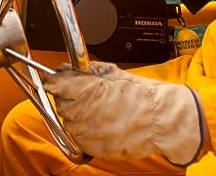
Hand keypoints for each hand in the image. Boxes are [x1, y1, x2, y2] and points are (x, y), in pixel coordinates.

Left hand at [41, 62, 205, 165]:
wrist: (161, 120)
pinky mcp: (94, 148)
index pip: (54, 85)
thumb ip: (85, 70)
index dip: (56, 82)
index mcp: (84, 91)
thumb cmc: (141, 96)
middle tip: (89, 96)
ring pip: (70, 123)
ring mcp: (87, 133)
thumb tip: (66, 68)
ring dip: (78, 116)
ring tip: (101, 111)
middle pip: (61, 104)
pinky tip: (104, 124)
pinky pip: (81, 138)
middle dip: (70, 99)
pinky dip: (87, 131)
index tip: (56, 81)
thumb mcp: (112, 72)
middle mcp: (82, 113)